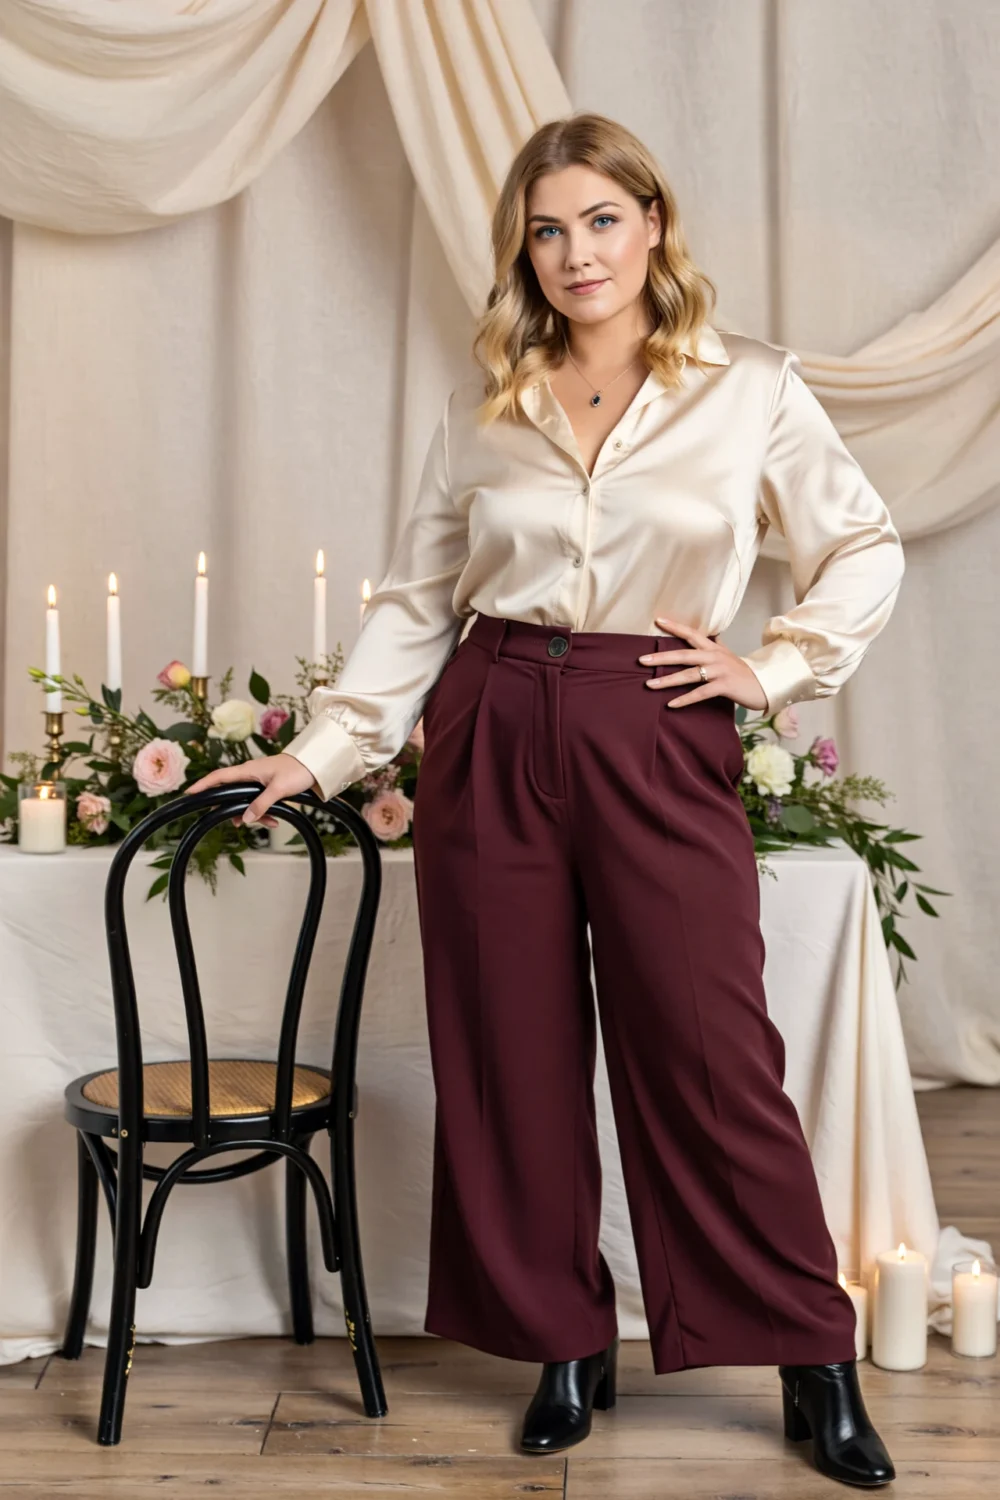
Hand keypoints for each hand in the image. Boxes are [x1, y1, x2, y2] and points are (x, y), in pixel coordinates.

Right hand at [185, 754, 318, 828]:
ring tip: (269, 823)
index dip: (203, 785)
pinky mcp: (267, 787)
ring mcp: (258, 781)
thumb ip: (261, 804)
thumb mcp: (279, 789)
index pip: (219, 777)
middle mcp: (250, 775)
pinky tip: (274, 821)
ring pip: (246, 802)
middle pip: (231, 794)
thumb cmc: (298, 770)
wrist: (316, 765)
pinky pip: (258, 802)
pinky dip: (264, 813)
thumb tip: (245, 818)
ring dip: (255, 815)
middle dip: (234, 810)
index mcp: (248, 770)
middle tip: (234, 822)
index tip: (189, 793)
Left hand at [639, 613, 767, 710]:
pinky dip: (685, 699)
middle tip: (642, 660)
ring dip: (667, 680)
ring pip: (689, 674)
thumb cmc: (742, 672)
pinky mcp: (724, 686)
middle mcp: (715, 657)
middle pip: (684, 655)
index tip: (657, 621)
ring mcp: (719, 671)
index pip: (692, 634)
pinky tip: (670, 704)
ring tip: (650, 685)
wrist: (764, 685)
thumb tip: (711, 634)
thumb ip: (717, 645)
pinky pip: (700, 693)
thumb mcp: (728, 655)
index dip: (675, 627)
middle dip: (661, 657)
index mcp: (713, 648)